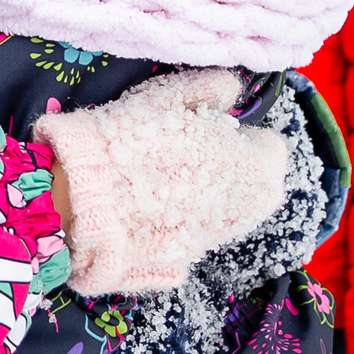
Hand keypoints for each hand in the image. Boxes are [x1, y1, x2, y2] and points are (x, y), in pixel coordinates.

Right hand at [33, 68, 289, 294]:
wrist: (82, 196)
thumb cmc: (130, 137)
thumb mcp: (171, 94)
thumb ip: (212, 88)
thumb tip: (230, 92)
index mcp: (255, 169)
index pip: (270, 149)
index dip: (240, 137)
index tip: (211, 131)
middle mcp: (246, 212)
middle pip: (256, 189)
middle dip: (234, 172)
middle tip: (192, 156)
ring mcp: (214, 242)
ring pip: (225, 216)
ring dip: (207, 198)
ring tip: (165, 181)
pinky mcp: (180, 266)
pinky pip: (189, 238)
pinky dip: (176, 224)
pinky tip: (147, 209)